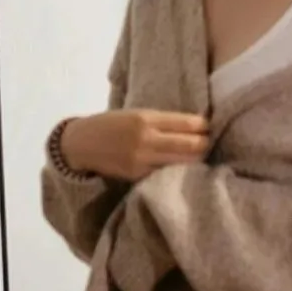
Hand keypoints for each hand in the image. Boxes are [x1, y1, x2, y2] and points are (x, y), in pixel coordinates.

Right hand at [61, 108, 210, 182]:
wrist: (82, 144)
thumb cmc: (112, 124)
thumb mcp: (135, 114)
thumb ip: (161, 121)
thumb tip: (194, 126)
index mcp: (146, 118)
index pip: (187, 123)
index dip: (204, 126)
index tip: (209, 126)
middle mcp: (146, 139)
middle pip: (190, 145)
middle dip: (204, 144)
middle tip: (209, 142)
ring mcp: (142, 160)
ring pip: (182, 162)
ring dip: (195, 159)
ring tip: (200, 155)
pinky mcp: (137, 176)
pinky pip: (166, 173)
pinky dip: (178, 170)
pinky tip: (184, 168)